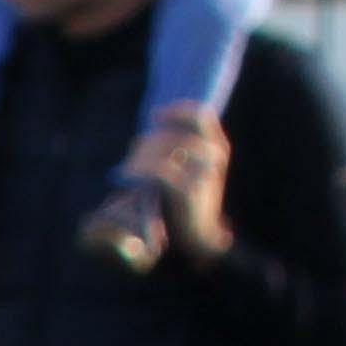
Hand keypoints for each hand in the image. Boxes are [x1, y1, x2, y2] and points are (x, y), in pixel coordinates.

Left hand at [125, 104, 234, 261]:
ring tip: (128, 165)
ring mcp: (204, 172)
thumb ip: (179, 148)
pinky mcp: (190, 190)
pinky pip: (160, 170)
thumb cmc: (189, 198)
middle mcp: (214, 156)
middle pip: (175, 134)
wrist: (200, 234)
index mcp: (218, 146)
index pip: (201, 116)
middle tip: (132, 151)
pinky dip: (140, 169)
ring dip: (142, 154)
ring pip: (166, 149)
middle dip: (149, 140)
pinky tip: (128, 174)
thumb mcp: (190, 168)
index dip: (177, 111)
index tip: (155, 115)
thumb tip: (151, 128)